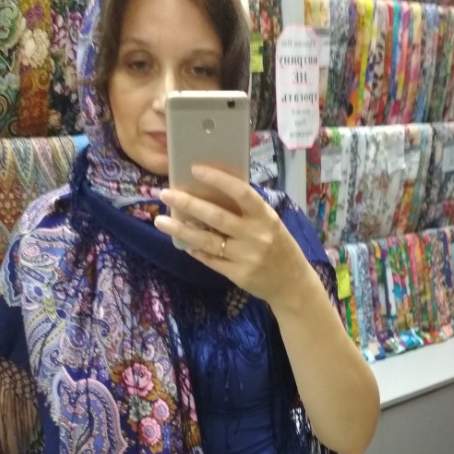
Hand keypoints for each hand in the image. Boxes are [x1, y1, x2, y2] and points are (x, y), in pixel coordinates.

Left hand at [155, 165, 313, 311]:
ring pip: (207, 240)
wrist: (293, 284)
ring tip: (161, 221)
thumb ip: (247, 211)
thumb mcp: (271, 223)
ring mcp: (246, 257)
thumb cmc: (279, 247)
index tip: (195, 169)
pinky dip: (195, 250)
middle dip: (188, 204)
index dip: (218, 179)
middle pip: (216, 216)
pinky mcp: (238, 275)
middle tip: (165, 194)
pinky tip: (182, 243)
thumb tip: (212, 192)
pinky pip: (211, 260)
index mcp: (266, 217)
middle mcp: (256, 235)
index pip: (241, 193)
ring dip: (181, 230)